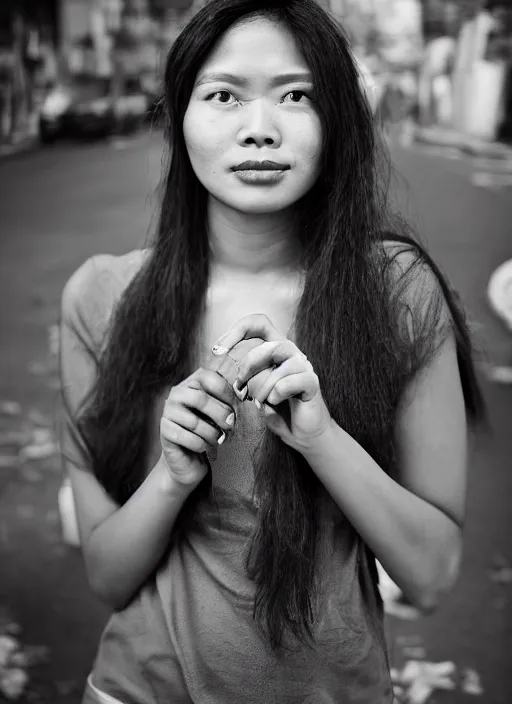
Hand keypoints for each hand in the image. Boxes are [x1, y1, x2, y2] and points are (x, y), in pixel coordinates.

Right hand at [160, 368, 236, 487]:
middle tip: (230, 425)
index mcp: (192, 382)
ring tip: (218, 439)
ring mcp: (168, 411)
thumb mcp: (219, 411)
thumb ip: (228, 401)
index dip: (227, 392)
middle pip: (200, 399)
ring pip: (194, 422)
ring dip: (212, 434)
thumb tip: (242, 396)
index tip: (240, 404)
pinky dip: (201, 445)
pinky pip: (187, 438)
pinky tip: (204, 446)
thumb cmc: (208, 429)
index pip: (209, 378)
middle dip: (220, 414)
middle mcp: (177, 393)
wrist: (189, 456)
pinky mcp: (164, 431)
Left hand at [212, 314, 332, 453]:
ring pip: (278, 365)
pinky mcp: (312, 383)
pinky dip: (276, 395)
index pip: (259, 323)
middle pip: (267, 345)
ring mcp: (304, 366)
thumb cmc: (277, 409)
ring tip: (258, 402)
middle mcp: (291, 353)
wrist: (301, 434)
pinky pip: (287, 383)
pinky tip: (275, 403)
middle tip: (239, 387)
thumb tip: (222, 359)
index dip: (237, 330)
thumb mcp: (254, 388)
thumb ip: (245, 372)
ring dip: (261, 387)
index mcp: (276, 349)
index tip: (218, 350)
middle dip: (247, 367)